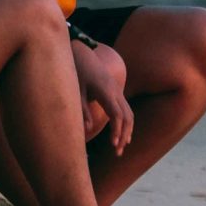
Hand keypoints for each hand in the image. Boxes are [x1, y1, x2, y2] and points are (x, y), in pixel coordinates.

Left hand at [70, 38, 132, 155]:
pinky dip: (126, 123)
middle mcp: (115, 92)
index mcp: (106, 92)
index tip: (113, 145)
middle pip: (127, 116)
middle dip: (124, 135)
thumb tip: (87, 129)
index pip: (117, 115)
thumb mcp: (76, 90)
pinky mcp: (116, 92)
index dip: (117, 131)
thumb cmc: (77, 71)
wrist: (83, 52)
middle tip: (116, 153)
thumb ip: (82, 109)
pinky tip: (122, 136)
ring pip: (129, 114)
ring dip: (127, 131)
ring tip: (119, 148)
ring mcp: (118, 91)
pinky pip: (126, 109)